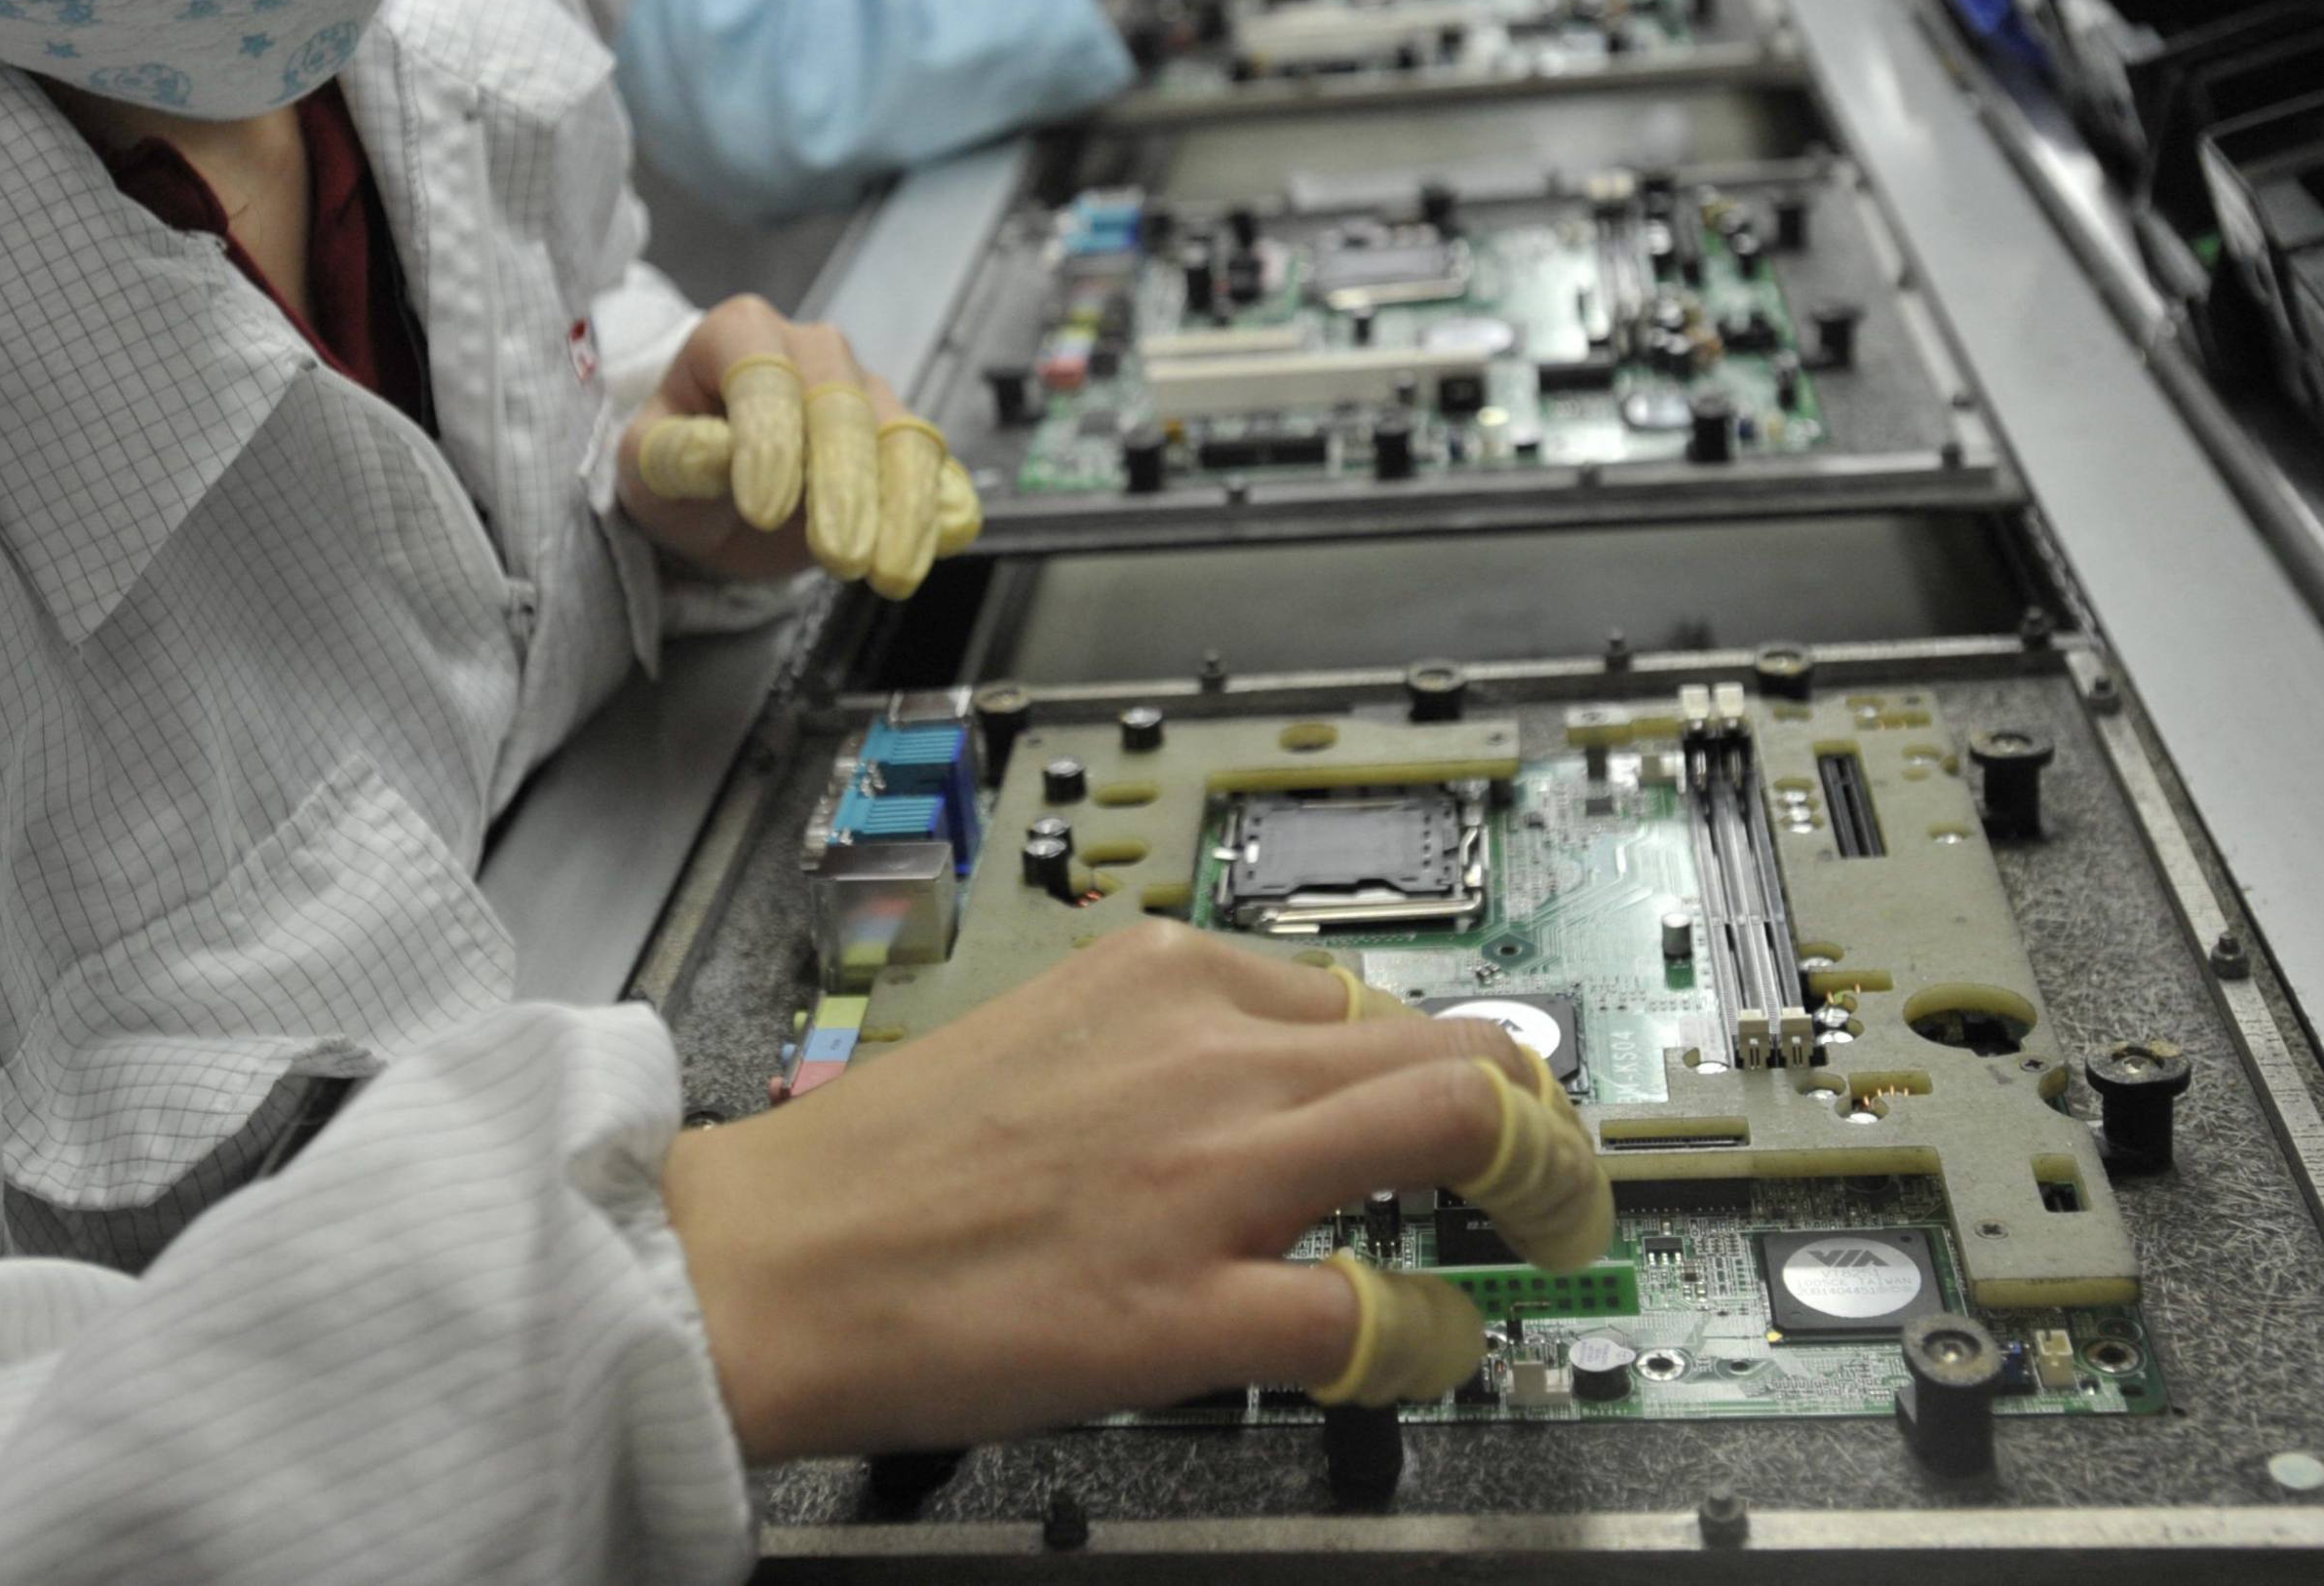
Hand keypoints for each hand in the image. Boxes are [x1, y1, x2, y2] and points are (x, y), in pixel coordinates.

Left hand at [618, 297, 981, 595]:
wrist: (716, 492)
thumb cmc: (679, 462)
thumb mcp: (646, 463)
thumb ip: (676, 455)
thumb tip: (715, 453)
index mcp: (741, 332)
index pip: (763, 378)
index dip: (769, 443)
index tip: (762, 510)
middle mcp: (813, 348)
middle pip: (841, 408)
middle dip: (843, 485)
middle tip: (837, 555)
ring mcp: (867, 390)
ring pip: (900, 439)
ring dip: (901, 508)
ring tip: (889, 573)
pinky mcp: (902, 439)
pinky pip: (933, 467)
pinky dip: (943, 503)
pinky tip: (948, 537)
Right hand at [664, 923, 1556, 1459]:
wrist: (769, 1263)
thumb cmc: (875, 1169)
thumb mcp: (1038, 1034)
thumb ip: (1156, 1043)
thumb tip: (1252, 1079)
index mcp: (1161, 975)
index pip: (1365, 989)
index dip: (1436, 1054)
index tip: (1463, 1094)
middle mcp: (1208, 1052)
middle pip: (1454, 1041)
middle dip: (1536, 1106)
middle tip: (1554, 1167)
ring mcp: (1211, 1176)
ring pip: (1458, 1128)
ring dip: (1537, 1185)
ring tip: (1550, 1234)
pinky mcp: (1193, 1303)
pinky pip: (1376, 1311)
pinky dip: (1431, 1334)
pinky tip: (1427, 1347)